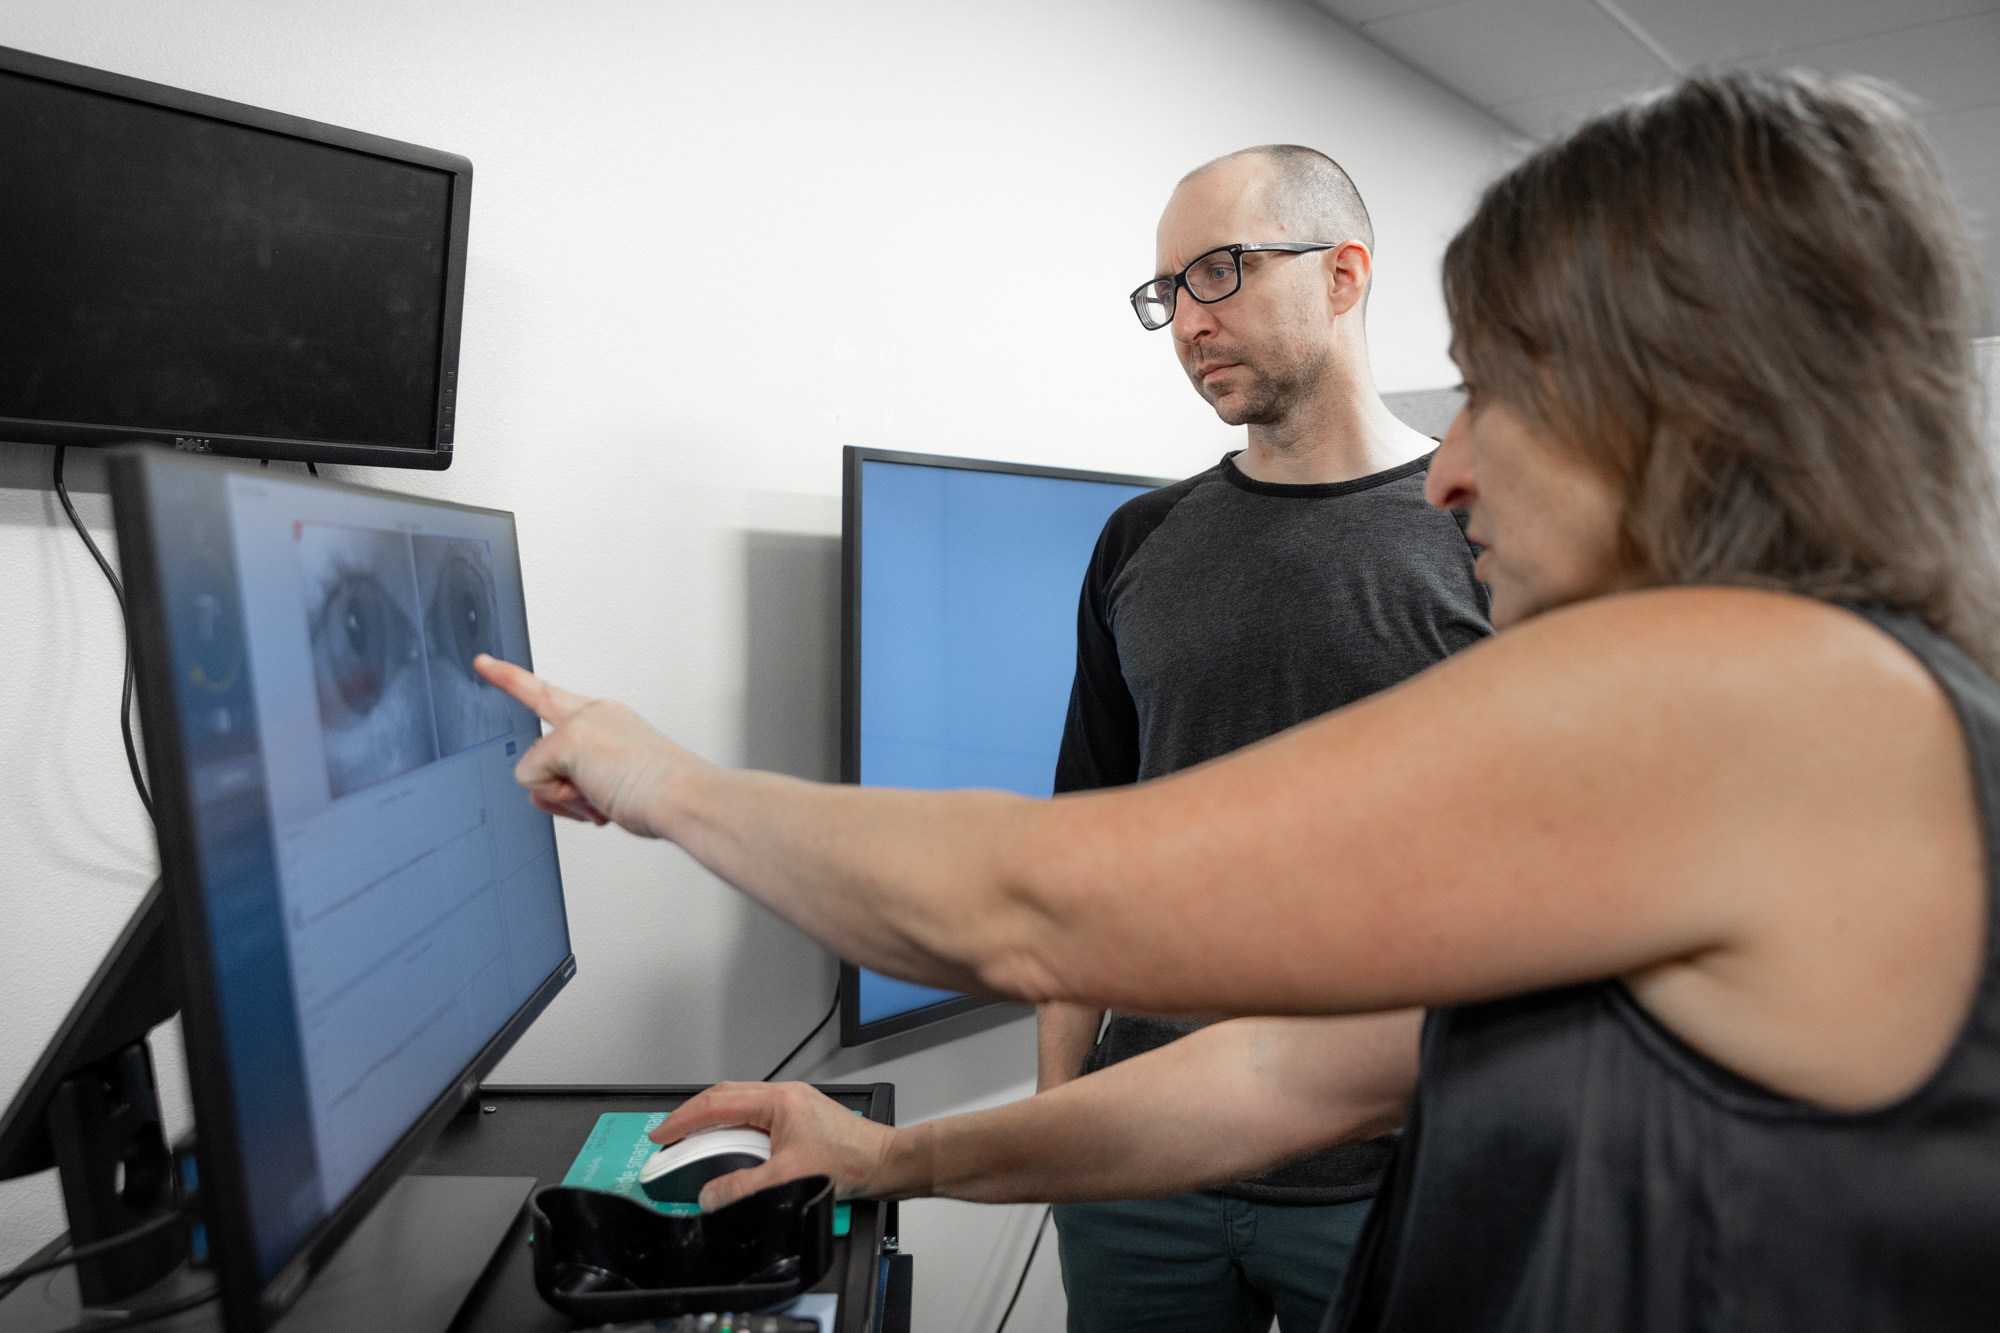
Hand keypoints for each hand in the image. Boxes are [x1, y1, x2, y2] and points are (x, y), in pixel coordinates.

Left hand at [474, 655, 702, 836]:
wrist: (684, 797)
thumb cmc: (663, 795)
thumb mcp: (612, 787)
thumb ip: (572, 784)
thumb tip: (540, 794)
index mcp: (610, 719)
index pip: (556, 696)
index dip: (517, 680)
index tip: (487, 663)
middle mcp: (595, 713)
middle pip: (536, 699)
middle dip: (512, 685)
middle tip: (483, 662)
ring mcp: (580, 723)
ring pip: (537, 766)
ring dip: (562, 795)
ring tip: (603, 797)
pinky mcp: (569, 740)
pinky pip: (533, 780)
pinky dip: (559, 801)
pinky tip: (595, 797)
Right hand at [651, 1082, 898, 1210]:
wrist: (886, 1163)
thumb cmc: (853, 1159)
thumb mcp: (789, 1177)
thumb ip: (744, 1187)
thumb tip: (712, 1194)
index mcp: (778, 1100)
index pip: (717, 1104)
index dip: (684, 1120)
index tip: (662, 1135)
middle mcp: (784, 1097)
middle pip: (725, 1099)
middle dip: (693, 1118)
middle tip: (670, 1139)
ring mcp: (792, 1108)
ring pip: (739, 1109)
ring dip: (715, 1127)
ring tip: (694, 1148)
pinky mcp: (799, 1123)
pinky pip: (755, 1122)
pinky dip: (735, 1136)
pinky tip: (730, 1154)